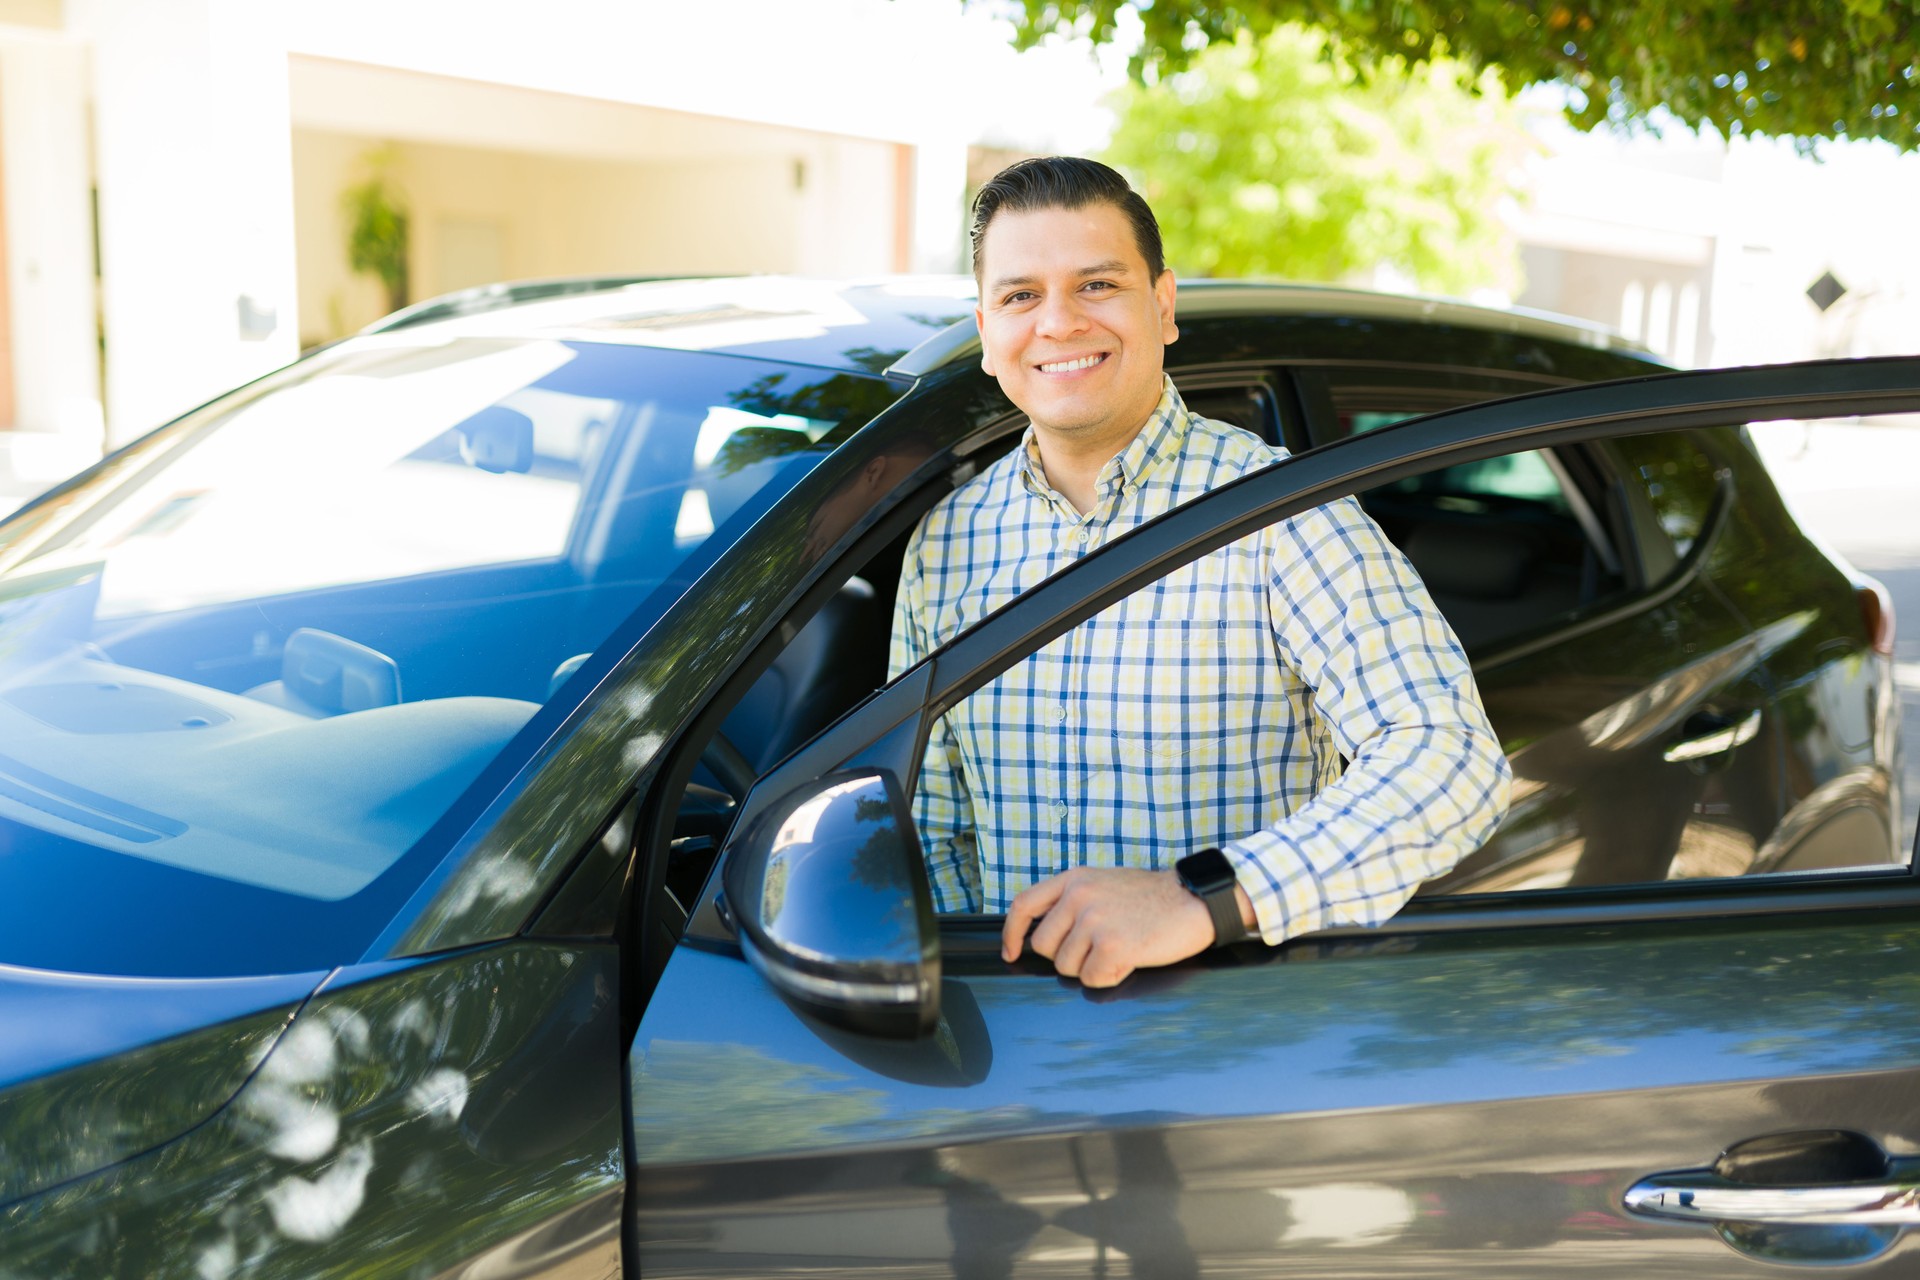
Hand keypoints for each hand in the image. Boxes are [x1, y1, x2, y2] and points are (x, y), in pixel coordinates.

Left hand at [1001, 866, 1224, 988]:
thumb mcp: (1103, 883)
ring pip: (1067, 967)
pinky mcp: (1113, 946)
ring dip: (1091, 967)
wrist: (1193, 901)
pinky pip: (1093, 979)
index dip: (1012, 933)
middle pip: (1044, 947)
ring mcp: (1095, 920)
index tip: (1011, 952)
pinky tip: (1130, 959)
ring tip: (1119, 947)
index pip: (1023, 905)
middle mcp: (1079, 896)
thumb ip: (1072, 900)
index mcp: (1074, 879)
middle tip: (1098, 947)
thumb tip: (1039, 933)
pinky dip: (1111, 976)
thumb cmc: (1151, 898)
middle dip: (1067, 956)